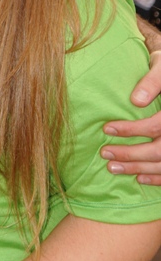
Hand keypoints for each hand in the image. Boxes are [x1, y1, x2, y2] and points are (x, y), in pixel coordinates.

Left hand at [101, 49, 160, 183]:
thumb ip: (151, 82)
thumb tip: (135, 101)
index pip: (155, 126)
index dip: (131, 130)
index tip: (107, 128)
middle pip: (159, 150)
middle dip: (131, 155)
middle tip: (105, 153)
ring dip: (139, 169)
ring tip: (113, 167)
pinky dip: (157, 178)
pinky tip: (140, 178)